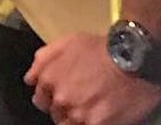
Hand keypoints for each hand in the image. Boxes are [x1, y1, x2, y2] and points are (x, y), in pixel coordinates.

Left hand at [26, 33, 160, 124]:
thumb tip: (30, 79)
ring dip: (76, 119)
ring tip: (90, 108)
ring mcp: (78, 114)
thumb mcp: (64, 43)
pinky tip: (99, 116)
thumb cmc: (98, 48)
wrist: (131, 60)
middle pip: (55, 114)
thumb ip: (42, 61)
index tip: (61, 96)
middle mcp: (60, 99)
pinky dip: (91, 122)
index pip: (40, 100)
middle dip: (64, 109)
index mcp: (49, 78)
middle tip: (80, 100)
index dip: (50, 98)